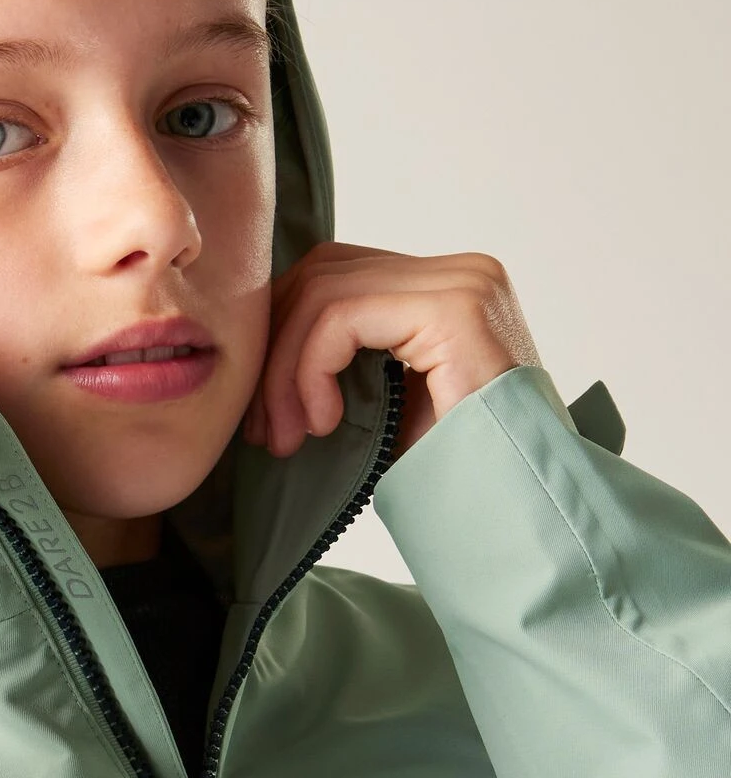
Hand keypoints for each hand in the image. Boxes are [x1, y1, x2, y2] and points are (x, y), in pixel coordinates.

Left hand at [239, 242, 543, 461]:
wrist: (519, 505)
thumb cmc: (452, 469)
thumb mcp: (381, 407)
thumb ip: (339, 366)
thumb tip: (257, 362)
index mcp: (440, 290)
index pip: (332, 279)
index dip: (279, 340)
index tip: (264, 417)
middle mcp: (457, 272)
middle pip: (320, 275)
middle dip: (274, 355)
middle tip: (265, 432)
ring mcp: (460, 282)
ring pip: (323, 292)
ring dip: (286, 373)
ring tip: (288, 436)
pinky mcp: (452, 308)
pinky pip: (342, 316)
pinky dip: (311, 371)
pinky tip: (325, 422)